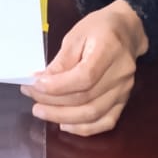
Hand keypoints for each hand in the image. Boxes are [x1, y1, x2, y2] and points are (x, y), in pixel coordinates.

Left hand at [22, 0, 147, 135]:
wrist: (127, 31)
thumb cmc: (98, 29)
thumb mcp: (75, 36)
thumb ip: (61, 61)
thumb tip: (41, 83)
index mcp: (109, 49)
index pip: (85, 77)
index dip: (58, 86)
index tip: (35, 85)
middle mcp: (121, 74)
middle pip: (86, 98)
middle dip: (53, 101)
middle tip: (31, 96)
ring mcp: (124, 90)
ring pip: (93, 114)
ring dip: (63, 117)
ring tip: (40, 111)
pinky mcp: (123, 100)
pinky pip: (105, 122)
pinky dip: (83, 128)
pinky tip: (64, 124)